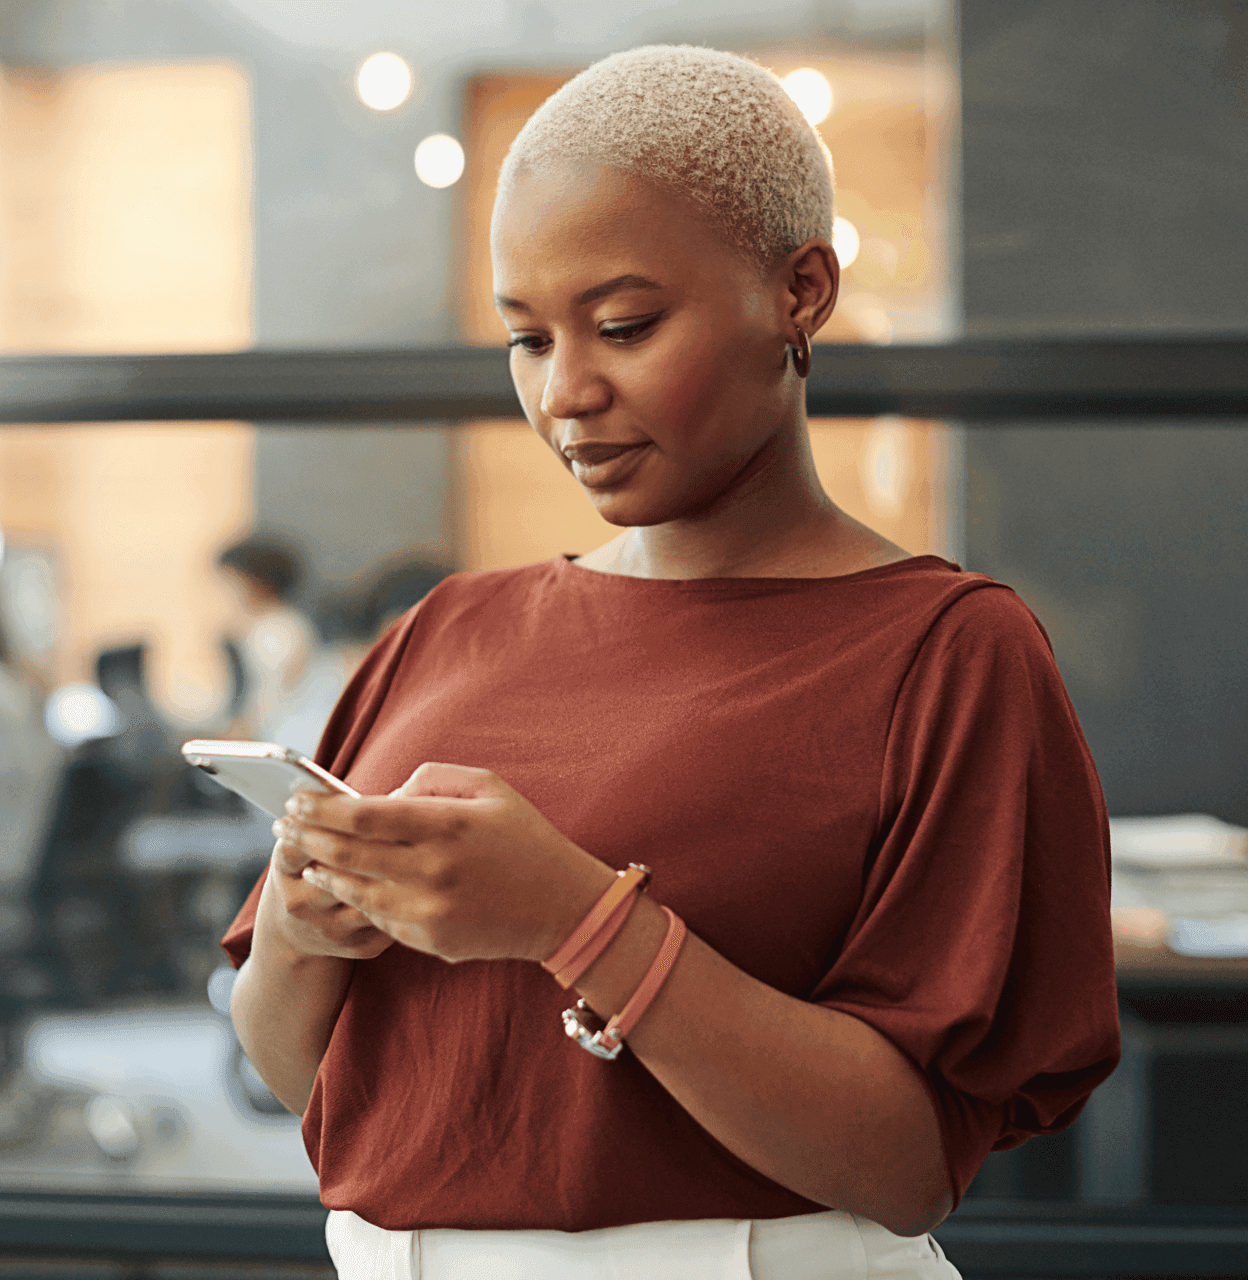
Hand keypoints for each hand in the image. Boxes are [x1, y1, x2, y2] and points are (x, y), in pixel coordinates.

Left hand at [274, 763, 614, 963]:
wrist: (563, 907)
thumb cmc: (526, 838)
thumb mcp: (490, 788)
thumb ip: (433, 779)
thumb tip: (383, 793)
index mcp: (447, 825)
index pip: (363, 814)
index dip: (321, 807)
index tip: (297, 797)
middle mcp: (432, 870)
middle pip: (346, 852)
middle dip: (306, 835)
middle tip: (283, 823)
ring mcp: (428, 910)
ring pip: (353, 888)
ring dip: (320, 868)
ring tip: (301, 854)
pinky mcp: (429, 939)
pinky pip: (377, 916)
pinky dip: (352, 896)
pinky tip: (338, 881)